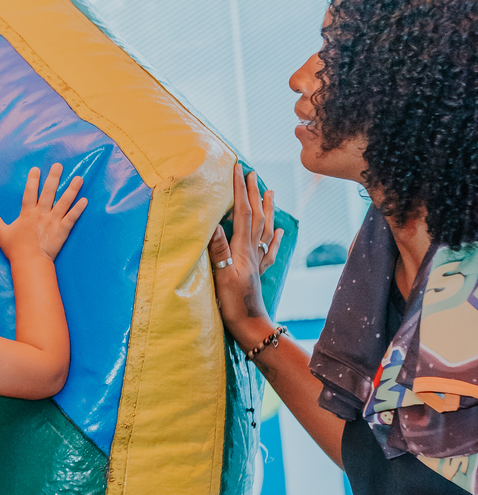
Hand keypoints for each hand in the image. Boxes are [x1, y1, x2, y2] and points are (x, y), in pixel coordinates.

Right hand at [0, 165, 85, 263]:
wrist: (29, 262)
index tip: (36, 169)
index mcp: (27, 213)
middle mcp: (41, 214)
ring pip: (64, 202)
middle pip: (49, 193)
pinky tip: (85, 201)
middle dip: (54, 178)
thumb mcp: (0, 233)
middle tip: (59, 166)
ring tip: (79, 178)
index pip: (30, 192)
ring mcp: (53, 222)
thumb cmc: (15, 249)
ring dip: (71, 190)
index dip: (33, 180)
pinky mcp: (62, 231)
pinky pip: (72, 218)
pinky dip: (78, 210)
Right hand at [209, 164, 283, 345]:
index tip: (238, 168)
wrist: (250, 326)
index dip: (240, 189)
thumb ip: (218, 248)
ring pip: (264, 229)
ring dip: (267, 209)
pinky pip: (268, 250)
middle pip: (255, 215)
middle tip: (252, 172)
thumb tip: (214, 222)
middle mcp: (252, 251)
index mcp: (242, 248)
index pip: (242, 212)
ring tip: (270, 192)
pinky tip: (279, 231)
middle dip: (253, 192)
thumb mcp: (221, 275)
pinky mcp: (258, 273)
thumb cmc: (233, 304)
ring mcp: (256, 262)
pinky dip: (274, 238)